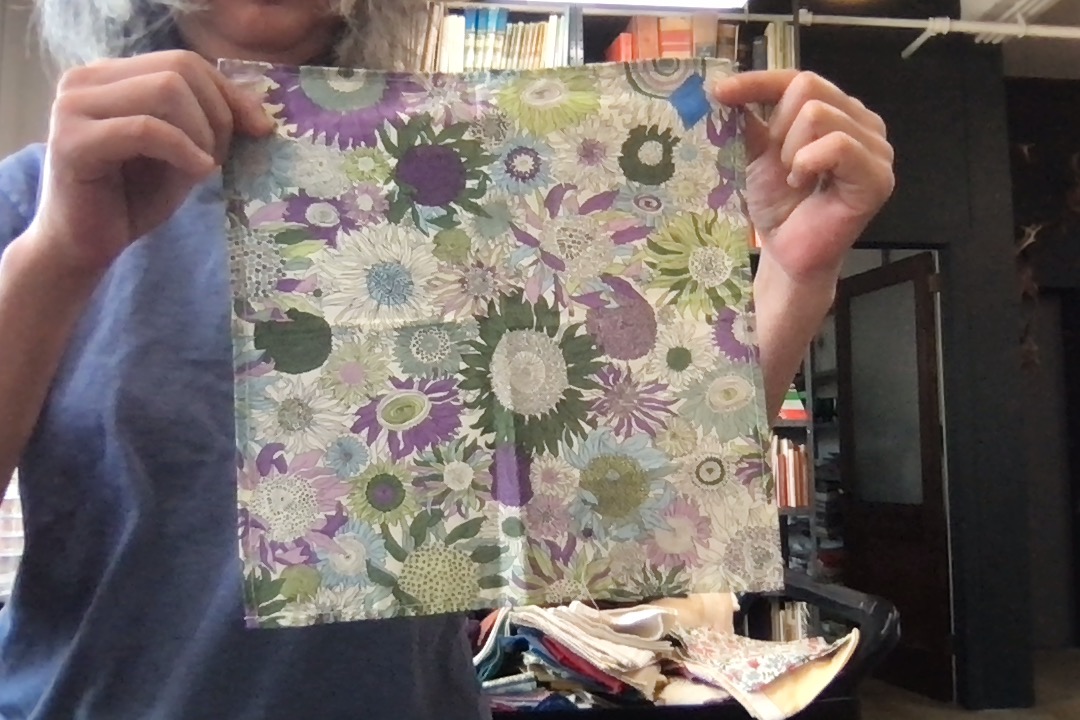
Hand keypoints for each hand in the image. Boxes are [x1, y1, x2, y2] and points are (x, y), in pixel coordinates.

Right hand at [26, 50, 273, 278]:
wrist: (83, 246)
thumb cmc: (132, 200)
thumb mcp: (183, 154)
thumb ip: (209, 124)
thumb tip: (258, 112)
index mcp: (110, 76)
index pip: (184, 62)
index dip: (229, 92)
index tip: (261, 128)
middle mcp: (85, 80)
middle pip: (179, 69)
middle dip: (217, 113)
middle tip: (221, 157)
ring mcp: (74, 106)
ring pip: (166, 90)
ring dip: (201, 133)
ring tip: (203, 168)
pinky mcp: (74, 141)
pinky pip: (147, 129)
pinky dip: (183, 150)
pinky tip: (198, 173)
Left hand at [714, 70, 894, 285]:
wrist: (785, 250)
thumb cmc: (777, 204)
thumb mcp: (758, 152)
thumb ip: (751, 118)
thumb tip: (724, 87)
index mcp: (839, 110)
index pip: (797, 78)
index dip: (758, 82)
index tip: (720, 92)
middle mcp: (864, 122)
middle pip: (809, 87)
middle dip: (779, 128)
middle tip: (779, 165)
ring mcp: (877, 148)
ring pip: (818, 114)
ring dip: (791, 151)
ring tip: (794, 180)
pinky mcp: (877, 177)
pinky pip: (838, 144)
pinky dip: (809, 162)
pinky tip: (803, 184)